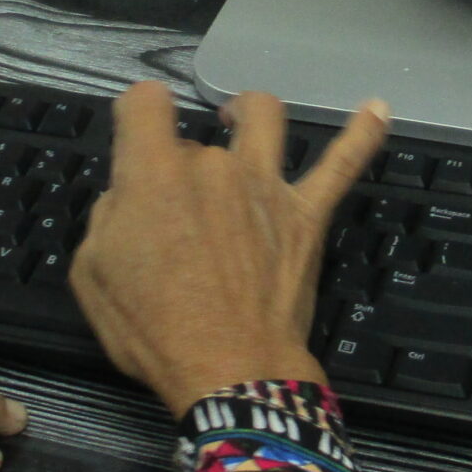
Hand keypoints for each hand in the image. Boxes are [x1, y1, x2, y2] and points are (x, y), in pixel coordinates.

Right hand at [71, 81, 389, 415]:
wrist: (229, 370)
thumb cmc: (155, 329)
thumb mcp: (93, 275)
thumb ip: (108, 220)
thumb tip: (127, 198)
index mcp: (154, 173)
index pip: (144, 101)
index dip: (136, 114)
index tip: (135, 136)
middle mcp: (213, 164)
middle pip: (195, 139)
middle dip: (179, 166)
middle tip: (174, 220)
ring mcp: (266, 185)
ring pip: (265, 119)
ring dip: (250, 113)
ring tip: (240, 119)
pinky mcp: (307, 214)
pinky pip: (341, 164)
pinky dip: (363, 133)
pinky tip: (377, 109)